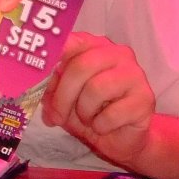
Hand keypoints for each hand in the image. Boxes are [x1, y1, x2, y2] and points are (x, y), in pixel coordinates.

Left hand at [41, 32, 154, 167]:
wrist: (121, 138)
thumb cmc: (90, 112)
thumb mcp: (63, 98)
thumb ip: (50, 86)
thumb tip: (32, 82)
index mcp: (95, 46)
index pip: (72, 41)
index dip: (53, 54)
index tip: (37, 70)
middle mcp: (117, 53)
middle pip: (81, 66)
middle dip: (63, 96)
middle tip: (56, 116)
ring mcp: (135, 74)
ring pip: (96, 89)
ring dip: (84, 111)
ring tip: (87, 118)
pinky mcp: (145, 99)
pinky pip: (112, 113)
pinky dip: (100, 125)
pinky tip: (104, 125)